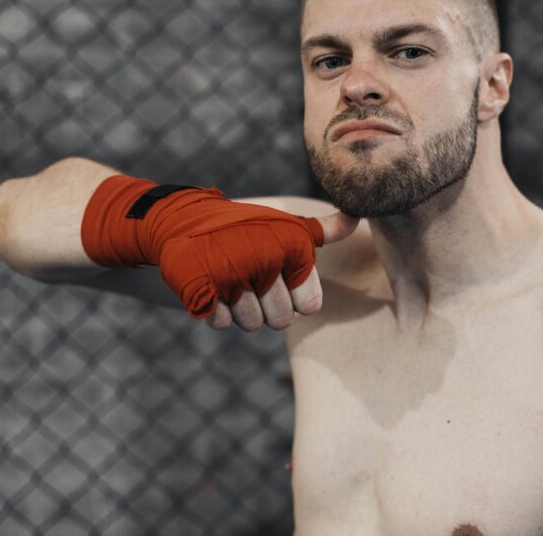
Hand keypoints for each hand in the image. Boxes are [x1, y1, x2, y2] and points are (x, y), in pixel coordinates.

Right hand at [198, 211, 358, 331]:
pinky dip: (215, 310)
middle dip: (266, 307)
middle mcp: (265, 259)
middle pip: (281, 320)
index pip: (310, 306)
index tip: (279, 278)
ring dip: (240, 309)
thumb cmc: (247, 229)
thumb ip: (325, 229)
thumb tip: (357, 220)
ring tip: (231, 280)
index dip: (294, 298)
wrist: (186, 220)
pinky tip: (212, 286)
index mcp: (292, 247)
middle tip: (252, 281)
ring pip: (251, 323)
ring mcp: (232, 273)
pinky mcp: (201, 286)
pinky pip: (221, 322)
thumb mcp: (288, 226)